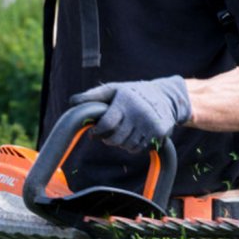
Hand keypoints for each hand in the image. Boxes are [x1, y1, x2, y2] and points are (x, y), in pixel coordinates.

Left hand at [70, 75, 191, 153]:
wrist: (165, 96)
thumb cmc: (132, 93)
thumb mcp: (114, 89)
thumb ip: (93, 95)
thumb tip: (72, 102)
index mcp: (125, 101)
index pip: (106, 125)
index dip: (97, 132)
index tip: (95, 133)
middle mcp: (139, 112)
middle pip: (116, 139)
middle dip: (109, 139)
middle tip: (109, 134)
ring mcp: (150, 123)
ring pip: (127, 146)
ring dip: (122, 143)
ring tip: (125, 132)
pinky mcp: (160, 132)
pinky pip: (139, 149)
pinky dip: (134, 146)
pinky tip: (136, 135)